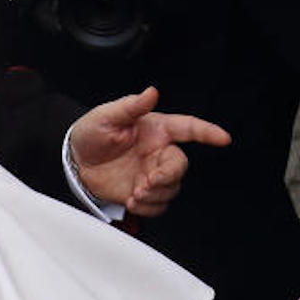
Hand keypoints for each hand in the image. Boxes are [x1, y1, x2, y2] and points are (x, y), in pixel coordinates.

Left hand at [69, 86, 230, 215]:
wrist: (75, 161)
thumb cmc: (91, 132)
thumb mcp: (106, 116)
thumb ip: (131, 106)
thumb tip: (151, 92)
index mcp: (156, 130)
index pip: (188, 127)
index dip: (208, 132)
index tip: (223, 138)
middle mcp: (158, 151)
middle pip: (180, 165)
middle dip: (167, 177)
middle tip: (146, 183)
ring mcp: (152, 173)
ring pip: (171, 188)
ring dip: (156, 195)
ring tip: (134, 193)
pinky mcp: (144, 192)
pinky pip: (158, 205)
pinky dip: (148, 207)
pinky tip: (132, 200)